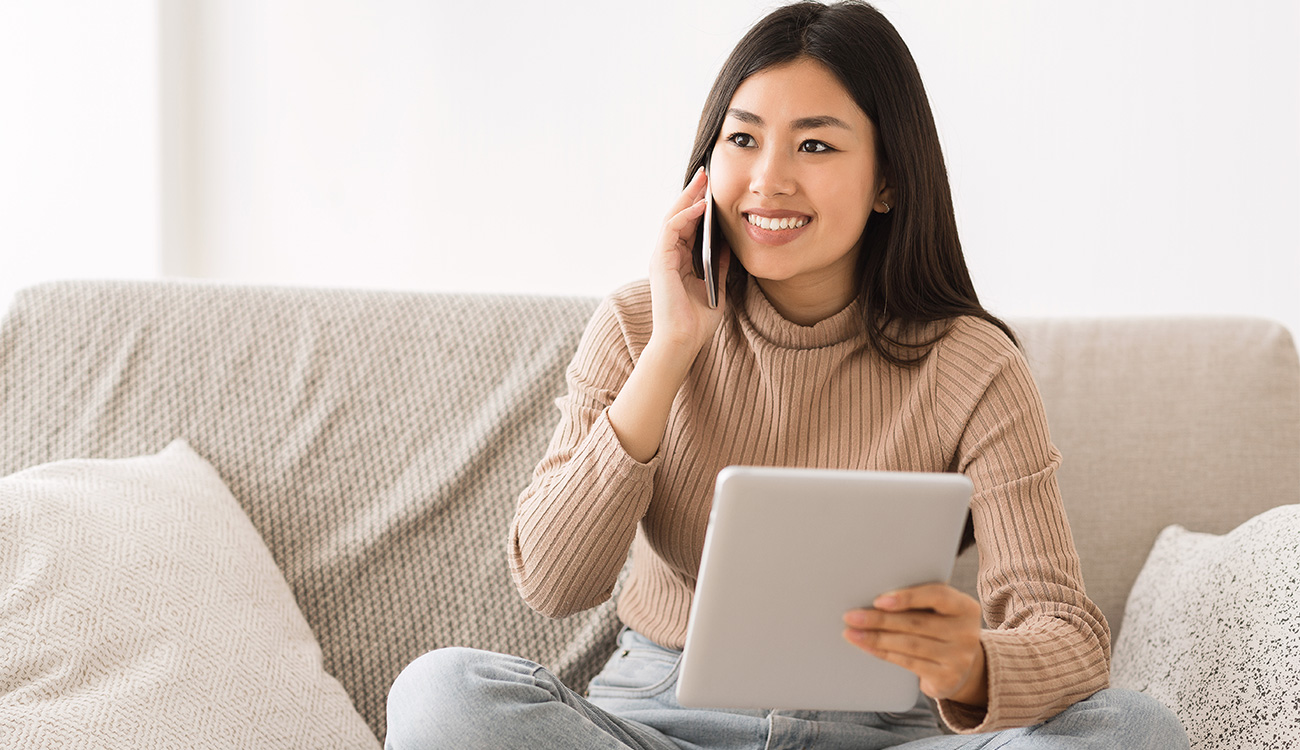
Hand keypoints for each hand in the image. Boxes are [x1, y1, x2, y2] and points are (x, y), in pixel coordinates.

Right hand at [647, 167, 730, 358]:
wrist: (683, 341)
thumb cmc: (697, 322)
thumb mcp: (715, 286)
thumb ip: (719, 265)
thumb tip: (728, 244)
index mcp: (678, 262)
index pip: (687, 226)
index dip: (698, 206)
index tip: (712, 189)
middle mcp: (667, 256)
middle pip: (677, 216)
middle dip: (691, 193)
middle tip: (705, 173)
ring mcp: (661, 258)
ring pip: (672, 218)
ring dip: (687, 198)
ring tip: (702, 180)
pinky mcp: (660, 261)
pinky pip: (671, 230)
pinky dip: (684, 215)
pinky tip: (699, 206)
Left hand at [842, 583, 987, 705]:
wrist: (963, 667)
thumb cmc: (940, 628)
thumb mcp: (940, 611)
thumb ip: (918, 601)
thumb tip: (873, 597)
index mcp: (965, 607)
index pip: (937, 596)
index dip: (907, 597)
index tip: (878, 600)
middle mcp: (967, 633)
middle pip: (917, 623)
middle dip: (879, 619)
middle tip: (851, 616)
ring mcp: (959, 658)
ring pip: (909, 644)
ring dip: (875, 638)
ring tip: (851, 633)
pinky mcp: (947, 678)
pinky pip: (908, 663)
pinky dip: (883, 653)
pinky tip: (866, 646)